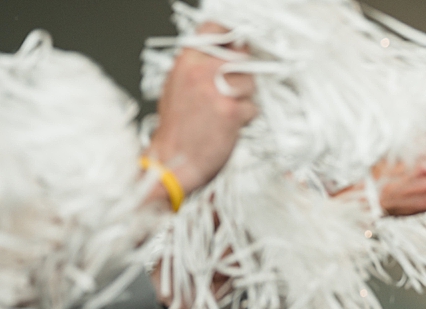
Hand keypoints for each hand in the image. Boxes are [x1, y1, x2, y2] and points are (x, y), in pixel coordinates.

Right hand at [145, 24, 257, 199]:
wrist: (173, 160)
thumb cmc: (176, 130)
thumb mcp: (177, 87)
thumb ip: (198, 68)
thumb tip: (221, 58)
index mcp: (186, 62)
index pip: (214, 31)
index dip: (230, 38)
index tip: (236, 47)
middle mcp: (201, 71)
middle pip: (240, 57)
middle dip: (242, 73)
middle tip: (234, 88)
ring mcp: (218, 90)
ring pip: (250, 83)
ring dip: (245, 97)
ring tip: (227, 111)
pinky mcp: (232, 111)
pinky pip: (252, 107)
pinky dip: (246, 117)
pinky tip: (229, 125)